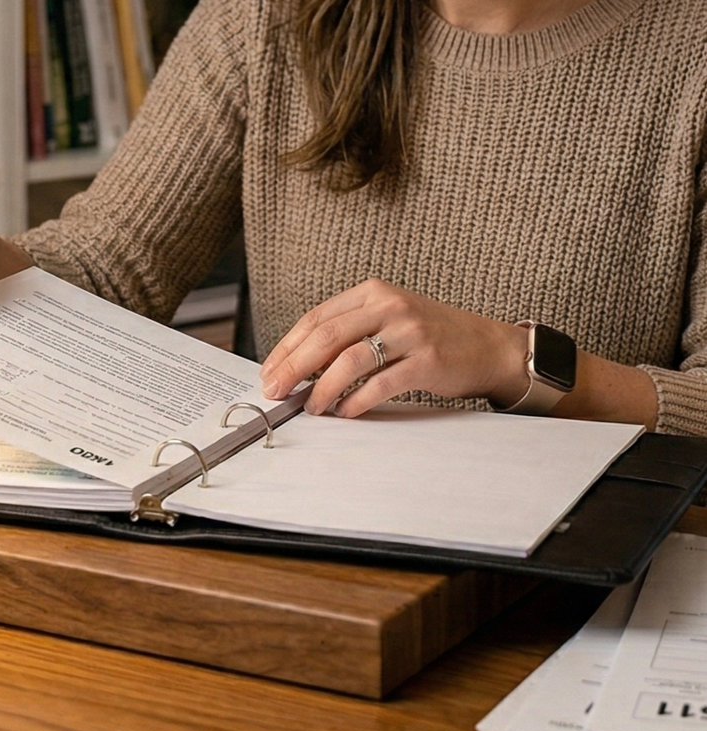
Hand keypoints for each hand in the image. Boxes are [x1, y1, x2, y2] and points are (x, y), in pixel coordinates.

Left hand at [259, 279, 529, 416]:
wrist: (487, 346)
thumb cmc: (429, 337)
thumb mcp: (387, 320)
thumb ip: (348, 334)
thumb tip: (298, 367)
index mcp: (373, 293)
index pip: (316, 318)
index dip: (287, 347)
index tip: (270, 371)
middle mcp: (390, 306)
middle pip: (326, 336)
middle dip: (294, 367)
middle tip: (276, 391)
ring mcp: (410, 331)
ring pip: (350, 360)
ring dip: (323, 388)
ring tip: (311, 407)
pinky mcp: (427, 360)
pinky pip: (381, 383)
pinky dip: (357, 401)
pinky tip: (345, 412)